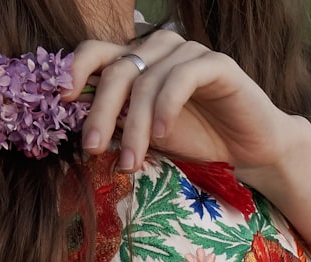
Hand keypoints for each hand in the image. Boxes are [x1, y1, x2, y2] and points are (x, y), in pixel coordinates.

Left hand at [63, 31, 295, 174]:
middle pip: (117, 70)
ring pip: (146, 80)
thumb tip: (80, 131)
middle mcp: (160, 50)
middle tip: (92, 149)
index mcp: (138, 62)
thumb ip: (118, 124)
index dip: (75, 70)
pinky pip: (182, 77)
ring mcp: (188, 53)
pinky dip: (166, 107)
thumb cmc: (196, 141)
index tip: (62, 100)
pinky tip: (162, 135)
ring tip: (131, 161)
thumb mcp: (146, 135)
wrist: (248, 152)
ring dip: (134, 125)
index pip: (97, 52)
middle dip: (101, 112)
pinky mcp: (216, 64)